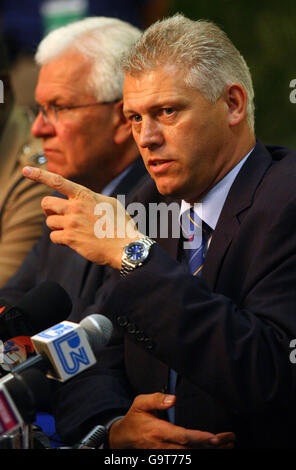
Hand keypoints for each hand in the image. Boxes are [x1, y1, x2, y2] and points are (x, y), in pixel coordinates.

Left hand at [22, 166, 141, 268]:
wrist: (126, 246)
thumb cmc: (121, 225)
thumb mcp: (110, 203)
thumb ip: (93, 198)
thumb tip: (82, 199)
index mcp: (85, 195)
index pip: (58, 181)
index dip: (39, 175)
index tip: (25, 170)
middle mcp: (76, 207)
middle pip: (46, 203)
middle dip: (49, 211)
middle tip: (57, 216)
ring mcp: (72, 223)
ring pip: (49, 222)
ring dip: (57, 227)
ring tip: (71, 231)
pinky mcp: (71, 238)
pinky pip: (54, 237)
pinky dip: (60, 240)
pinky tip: (72, 242)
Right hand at [109, 392, 234, 448]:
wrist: (123, 439)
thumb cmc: (135, 420)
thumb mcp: (140, 403)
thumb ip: (156, 399)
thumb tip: (172, 399)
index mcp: (159, 431)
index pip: (183, 436)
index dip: (200, 438)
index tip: (215, 438)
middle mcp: (164, 446)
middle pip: (192, 449)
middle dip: (213, 446)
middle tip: (230, 440)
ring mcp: (166, 455)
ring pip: (191, 456)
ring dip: (211, 452)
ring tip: (228, 445)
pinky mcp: (167, 458)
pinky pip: (186, 459)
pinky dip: (201, 454)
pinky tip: (213, 451)